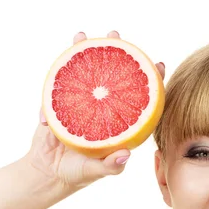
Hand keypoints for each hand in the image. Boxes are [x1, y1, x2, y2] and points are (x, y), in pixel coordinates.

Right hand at [24, 30, 165, 189]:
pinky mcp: (59, 103)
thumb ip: (110, 167)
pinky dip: (61, 71)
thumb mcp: (96, 172)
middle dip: (116, 53)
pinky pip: (60, 85)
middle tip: (116, 35)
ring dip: (85, 52)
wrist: (48, 173)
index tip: (160, 64)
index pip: (140, 98)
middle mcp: (103, 107)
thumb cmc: (80, 173)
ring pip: (85, 73)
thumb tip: (124, 156)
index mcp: (119, 122)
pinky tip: (63, 59)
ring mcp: (81, 102)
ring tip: (83, 35)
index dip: (151, 81)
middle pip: (112, 76)